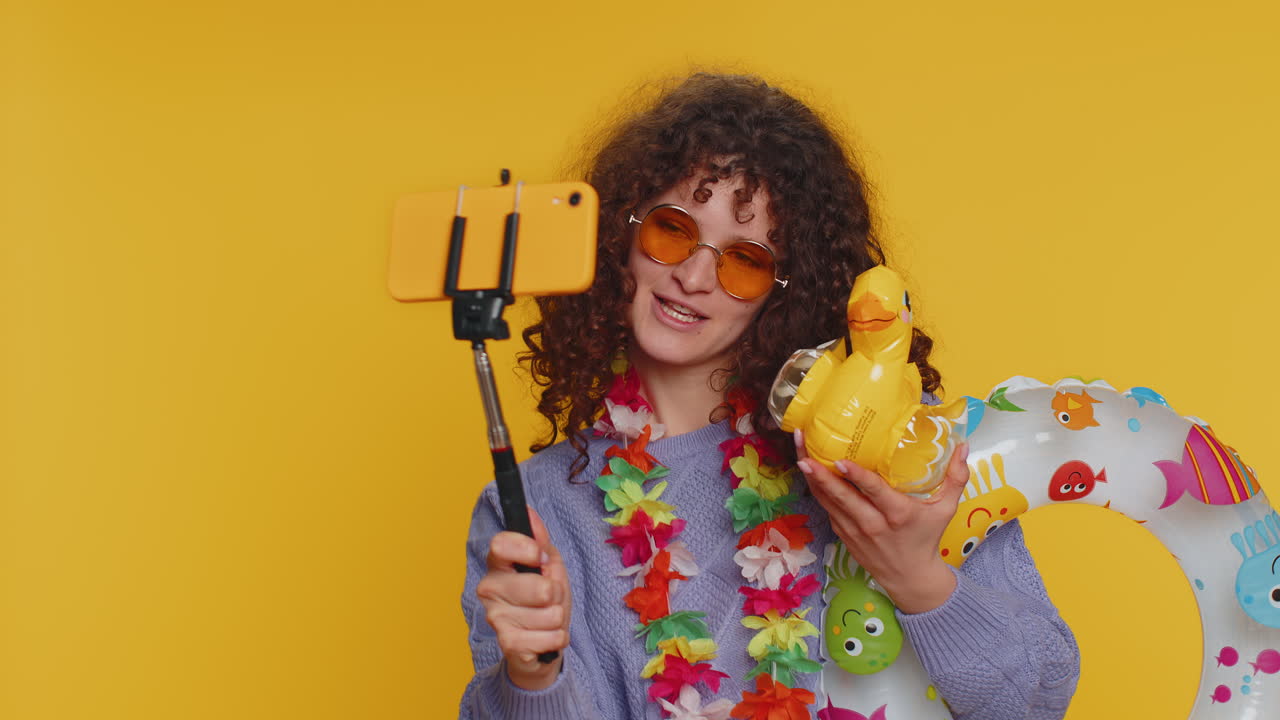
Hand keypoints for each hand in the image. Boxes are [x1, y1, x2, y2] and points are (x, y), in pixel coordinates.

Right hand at [475, 506, 571, 689]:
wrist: (539, 644)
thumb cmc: (543, 601)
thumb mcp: (548, 565)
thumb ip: (540, 540)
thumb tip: (529, 512)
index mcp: (498, 565)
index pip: (500, 544)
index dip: (527, 549)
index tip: (541, 558)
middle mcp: (490, 589)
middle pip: (539, 587)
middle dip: (556, 594)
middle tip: (548, 598)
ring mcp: (496, 618)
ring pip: (550, 613)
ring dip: (558, 618)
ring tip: (546, 619)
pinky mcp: (508, 644)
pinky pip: (551, 636)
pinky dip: (557, 638)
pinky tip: (544, 637)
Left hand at [795, 431, 969, 613]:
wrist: (911, 578)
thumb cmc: (927, 538)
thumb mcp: (946, 509)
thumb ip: (956, 478)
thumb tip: (965, 446)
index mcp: (897, 514)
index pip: (873, 492)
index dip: (856, 476)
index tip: (839, 461)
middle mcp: (872, 523)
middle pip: (842, 496)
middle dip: (820, 474)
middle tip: (804, 453)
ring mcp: (854, 531)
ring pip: (828, 501)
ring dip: (812, 479)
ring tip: (799, 453)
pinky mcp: (843, 534)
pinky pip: (827, 509)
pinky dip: (817, 491)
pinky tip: (808, 472)